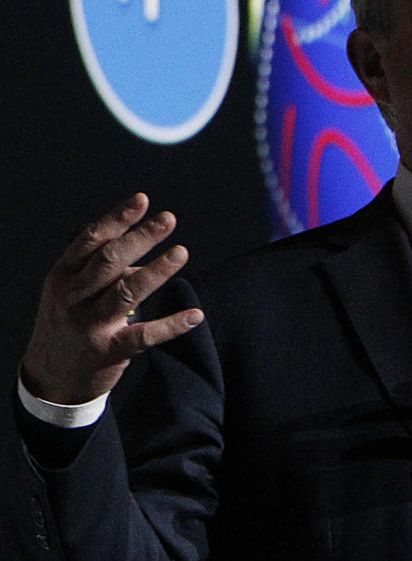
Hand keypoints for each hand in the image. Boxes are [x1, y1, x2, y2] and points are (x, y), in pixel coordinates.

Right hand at [21, 193, 203, 405]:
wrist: (50, 379)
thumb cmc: (68, 319)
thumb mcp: (70, 287)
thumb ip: (99, 262)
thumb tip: (139, 238)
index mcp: (63, 275)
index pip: (91, 240)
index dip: (118, 218)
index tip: (142, 200)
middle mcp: (73, 297)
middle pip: (109, 261)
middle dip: (141, 238)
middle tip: (168, 219)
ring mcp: (89, 325)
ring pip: (126, 292)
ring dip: (156, 271)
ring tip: (181, 252)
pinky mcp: (108, 351)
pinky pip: (144, 336)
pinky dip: (171, 325)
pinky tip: (194, 315)